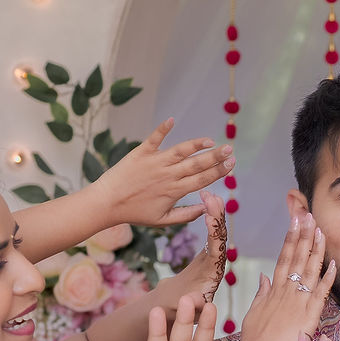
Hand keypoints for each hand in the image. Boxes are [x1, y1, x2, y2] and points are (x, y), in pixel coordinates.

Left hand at [93, 118, 234, 228]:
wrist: (107, 203)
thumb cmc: (135, 213)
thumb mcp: (163, 220)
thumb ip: (186, 215)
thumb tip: (205, 209)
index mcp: (175, 191)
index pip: (202, 179)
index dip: (219, 172)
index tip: (232, 165)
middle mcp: (168, 175)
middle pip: (197, 164)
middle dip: (216, 156)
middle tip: (230, 149)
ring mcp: (155, 162)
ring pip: (181, 150)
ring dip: (197, 144)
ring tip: (211, 140)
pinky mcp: (142, 152)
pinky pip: (154, 138)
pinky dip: (163, 128)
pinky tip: (172, 119)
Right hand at [171, 193, 226, 309]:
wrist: (174, 308)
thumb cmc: (179, 312)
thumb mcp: (185, 312)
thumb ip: (192, 306)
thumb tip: (196, 300)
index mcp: (213, 278)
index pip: (216, 254)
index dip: (215, 237)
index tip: (210, 219)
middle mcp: (216, 266)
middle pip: (220, 240)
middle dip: (217, 219)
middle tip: (212, 198)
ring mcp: (212, 258)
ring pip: (217, 234)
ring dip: (214, 213)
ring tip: (209, 193)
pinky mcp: (207, 254)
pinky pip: (211, 233)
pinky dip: (209, 216)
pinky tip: (206, 199)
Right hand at [232, 215, 334, 340]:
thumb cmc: (254, 340)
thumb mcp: (254, 312)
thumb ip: (261, 293)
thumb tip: (264, 276)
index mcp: (274, 290)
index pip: (284, 258)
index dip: (291, 239)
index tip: (295, 221)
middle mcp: (285, 291)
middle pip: (296, 258)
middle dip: (303, 235)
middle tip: (309, 214)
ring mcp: (297, 301)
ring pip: (309, 270)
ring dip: (315, 249)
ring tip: (321, 230)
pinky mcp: (308, 315)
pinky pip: (320, 294)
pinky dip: (328, 278)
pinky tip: (334, 264)